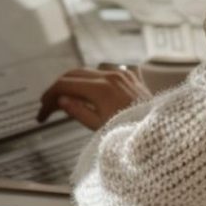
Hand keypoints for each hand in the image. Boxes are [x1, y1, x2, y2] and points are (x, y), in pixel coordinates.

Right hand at [37, 67, 151, 130]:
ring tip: (64, 101)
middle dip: (58, 89)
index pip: (65, 85)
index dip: (49, 97)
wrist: (164, 134)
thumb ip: (78, 112)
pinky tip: (87, 92)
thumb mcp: (101, 128)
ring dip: (73, 83)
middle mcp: (111, 76)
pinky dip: (91, 80)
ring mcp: (122, 74)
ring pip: (88, 71)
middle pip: (74, 74)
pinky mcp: (130, 77)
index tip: (42, 111)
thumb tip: (61, 101)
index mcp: (101, 88)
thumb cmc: (133, 134)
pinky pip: (105, 72)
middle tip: (48, 106)